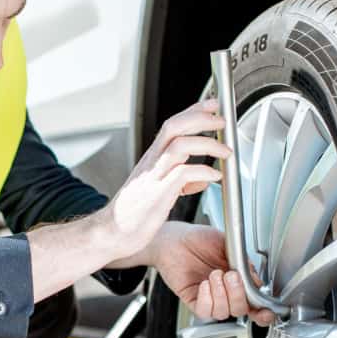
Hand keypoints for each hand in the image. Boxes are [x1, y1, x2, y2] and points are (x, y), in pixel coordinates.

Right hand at [94, 100, 228, 260]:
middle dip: (201, 119)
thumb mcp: (159, 191)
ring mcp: (154, 177)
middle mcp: (152, 163)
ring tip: (225, 152)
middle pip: (175, 126)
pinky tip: (214, 177)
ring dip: (207, 144)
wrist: (111, 233)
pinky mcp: (157, 195)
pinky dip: (203, 172)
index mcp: (153, 159)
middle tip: (221, 122)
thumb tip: (202, 180)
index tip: (212, 105)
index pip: (173, 125)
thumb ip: (181, 182)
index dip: (193, 111)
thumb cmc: (133, 214)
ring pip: (180, 145)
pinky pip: (182, 174)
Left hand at [152, 221, 277, 324]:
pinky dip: (207, 298)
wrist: (175, 238)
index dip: (263, 312)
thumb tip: (256, 279)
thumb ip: (243, 263)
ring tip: (214, 274)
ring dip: (221, 294)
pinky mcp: (194, 301)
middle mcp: (225, 292)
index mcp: (239, 280)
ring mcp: (210, 298)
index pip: (255, 304)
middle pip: (241, 310)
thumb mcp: (227, 245)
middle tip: (230, 275)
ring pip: (224, 313)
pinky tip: (204, 284)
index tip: (266, 310)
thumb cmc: (199, 239)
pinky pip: (205, 311)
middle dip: (238, 294)